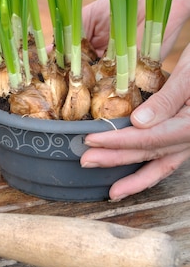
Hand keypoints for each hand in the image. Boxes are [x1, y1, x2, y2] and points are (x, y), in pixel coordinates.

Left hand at [81, 43, 189, 199]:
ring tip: (112, 192)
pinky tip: (133, 176)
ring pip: (162, 165)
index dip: (118, 141)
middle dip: (116, 160)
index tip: (92, 140)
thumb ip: (166, 99)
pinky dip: (151, 170)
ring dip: (136, 178)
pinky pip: (168, 158)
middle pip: (150, 154)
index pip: (148, 138)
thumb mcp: (188, 74)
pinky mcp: (187, 135)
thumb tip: (138, 122)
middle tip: (86, 161)